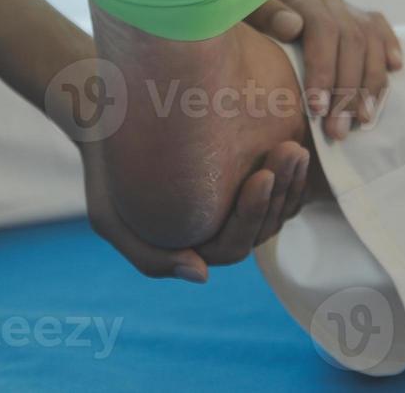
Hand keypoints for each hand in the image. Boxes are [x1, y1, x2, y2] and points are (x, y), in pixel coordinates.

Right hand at [80, 139, 310, 282]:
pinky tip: (296, 136)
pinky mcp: (248, 177)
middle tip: (290, 151)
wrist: (109, 130)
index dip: (253, 212)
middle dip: (281, 190)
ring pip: (279, 207)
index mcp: (195, 249)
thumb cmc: (107, 175)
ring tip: (297, 145)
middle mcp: (221, 232)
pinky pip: (281, 184)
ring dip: (292, 179)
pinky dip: (291, 169)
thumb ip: (151, 257)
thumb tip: (203, 275)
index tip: (262, 174)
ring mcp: (238, 206)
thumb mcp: (111, 218)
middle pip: (264, 226)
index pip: (234, 245)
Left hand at [248, 0, 402, 141]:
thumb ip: (264, 15)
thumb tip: (293, 27)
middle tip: (338, 130)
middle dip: (348, 89)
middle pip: (351, 40)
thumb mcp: (241, 9)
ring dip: (370, 83)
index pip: (322, 29)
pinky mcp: (350, 11)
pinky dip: (389, 47)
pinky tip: (394, 69)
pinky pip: (378, 26)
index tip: (316, 109)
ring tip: (363, 120)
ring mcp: (340, 1)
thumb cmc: (236, 10)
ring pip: (369, 39)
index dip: (323, 70)